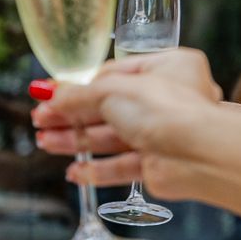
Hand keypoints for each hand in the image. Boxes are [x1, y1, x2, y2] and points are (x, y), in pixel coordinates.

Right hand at [32, 50, 222, 193]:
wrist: (199, 155)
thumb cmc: (168, 110)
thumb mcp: (111, 90)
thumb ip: (77, 94)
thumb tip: (49, 93)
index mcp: (167, 67)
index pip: (113, 74)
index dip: (79, 87)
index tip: (50, 95)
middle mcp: (168, 99)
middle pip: (109, 107)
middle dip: (72, 115)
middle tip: (41, 120)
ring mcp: (163, 133)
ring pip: (112, 137)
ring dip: (78, 141)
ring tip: (45, 143)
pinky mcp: (159, 165)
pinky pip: (123, 165)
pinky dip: (98, 169)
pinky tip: (74, 171)